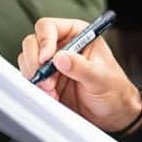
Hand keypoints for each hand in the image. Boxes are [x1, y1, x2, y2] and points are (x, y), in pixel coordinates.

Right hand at [18, 16, 141, 130]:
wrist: (113, 114)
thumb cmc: (114, 90)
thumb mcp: (100, 78)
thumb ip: (81, 67)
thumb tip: (60, 58)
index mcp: (78, 35)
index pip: (50, 27)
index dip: (44, 41)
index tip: (46, 59)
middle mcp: (63, 45)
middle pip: (33, 42)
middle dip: (35, 61)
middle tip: (46, 78)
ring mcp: (53, 63)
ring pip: (27, 60)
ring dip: (36, 76)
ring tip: (52, 90)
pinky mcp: (47, 80)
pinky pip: (31, 79)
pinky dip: (37, 88)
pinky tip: (52, 95)